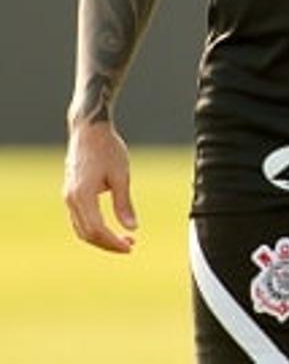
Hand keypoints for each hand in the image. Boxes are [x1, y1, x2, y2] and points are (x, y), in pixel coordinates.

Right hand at [64, 121, 137, 252]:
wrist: (89, 130)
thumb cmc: (107, 148)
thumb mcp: (121, 175)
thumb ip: (124, 203)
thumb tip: (133, 227)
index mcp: (82, 195)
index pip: (97, 229)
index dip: (113, 242)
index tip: (130, 246)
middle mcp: (71, 199)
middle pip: (86, 233)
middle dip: (108, 243)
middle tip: (130, 246)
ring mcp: (68, 196)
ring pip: (81, 228)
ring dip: (100, 237)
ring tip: (124, 239)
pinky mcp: (71, 192)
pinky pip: (79, 218)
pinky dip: (93, 227)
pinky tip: (110, 227)